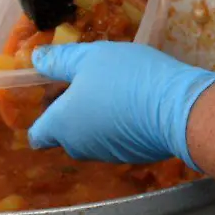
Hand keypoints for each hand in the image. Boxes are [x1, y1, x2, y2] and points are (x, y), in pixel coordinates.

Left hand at [29, 42, 214, 169]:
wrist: (178, 108)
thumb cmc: (126, 77)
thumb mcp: (89, 57)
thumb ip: (59, 60)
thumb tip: (35, 59)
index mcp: (62, 126)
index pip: (37, 134)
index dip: (44, 112)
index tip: (60, 91)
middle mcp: (79, 147)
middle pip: (65, 133)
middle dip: (73, 110)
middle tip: (93, 80)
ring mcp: (107, 155)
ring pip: (92, 136)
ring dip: (98, 115)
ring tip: (119, 86)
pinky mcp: (133, 156)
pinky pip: (117, 139)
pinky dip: (120, 124)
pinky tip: (138, 101)